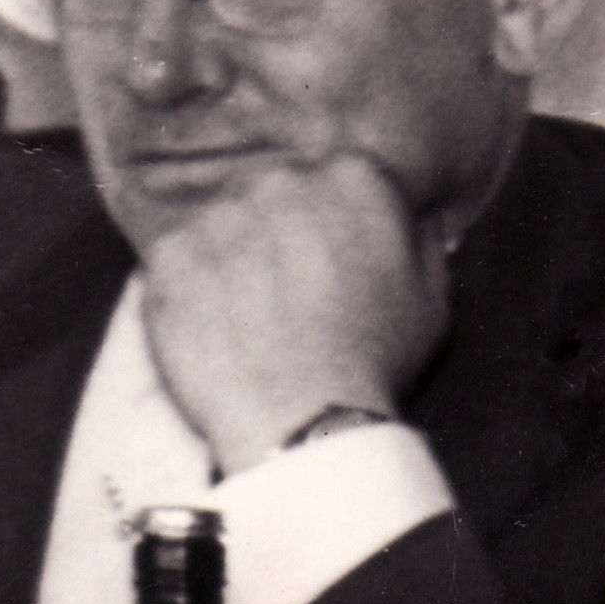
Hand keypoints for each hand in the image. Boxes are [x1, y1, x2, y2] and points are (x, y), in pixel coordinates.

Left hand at [139, 154, 451, 474]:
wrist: (304, 425)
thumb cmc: (376, 365)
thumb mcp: (432, 296)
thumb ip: (416, 237)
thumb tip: (406, 214)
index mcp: (353, 178)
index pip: (331, 179)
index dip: (326, 226)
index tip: (325, 265)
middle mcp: (284, 180)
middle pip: (272, 193)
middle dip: (274, 234)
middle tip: (282, 296)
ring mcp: (223, 213)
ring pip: (222, 223)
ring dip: (229, 259)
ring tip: (247, 320)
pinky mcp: (172, 251)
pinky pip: (175, 257)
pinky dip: (187, 289)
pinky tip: (214, 329)